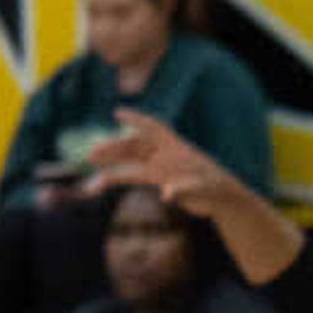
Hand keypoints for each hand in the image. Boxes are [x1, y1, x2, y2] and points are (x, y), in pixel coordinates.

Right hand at [86, 109, 248, 215]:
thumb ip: (184, 189)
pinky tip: (98, 184)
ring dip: (109, 162)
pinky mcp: (157, 180)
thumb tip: (166, 194)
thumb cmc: (215, 188)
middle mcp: (164, 155)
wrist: (221, 199)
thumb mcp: (201, 188)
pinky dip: (114, 179)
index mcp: (175, 148)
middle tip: (92, 153)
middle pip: (134, 146)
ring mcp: (159, 167)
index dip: (136, 120)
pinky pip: (130, 176)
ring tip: (90, 164)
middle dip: (113, 148)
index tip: (117, 113)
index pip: (154, 129)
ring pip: (128, 161)